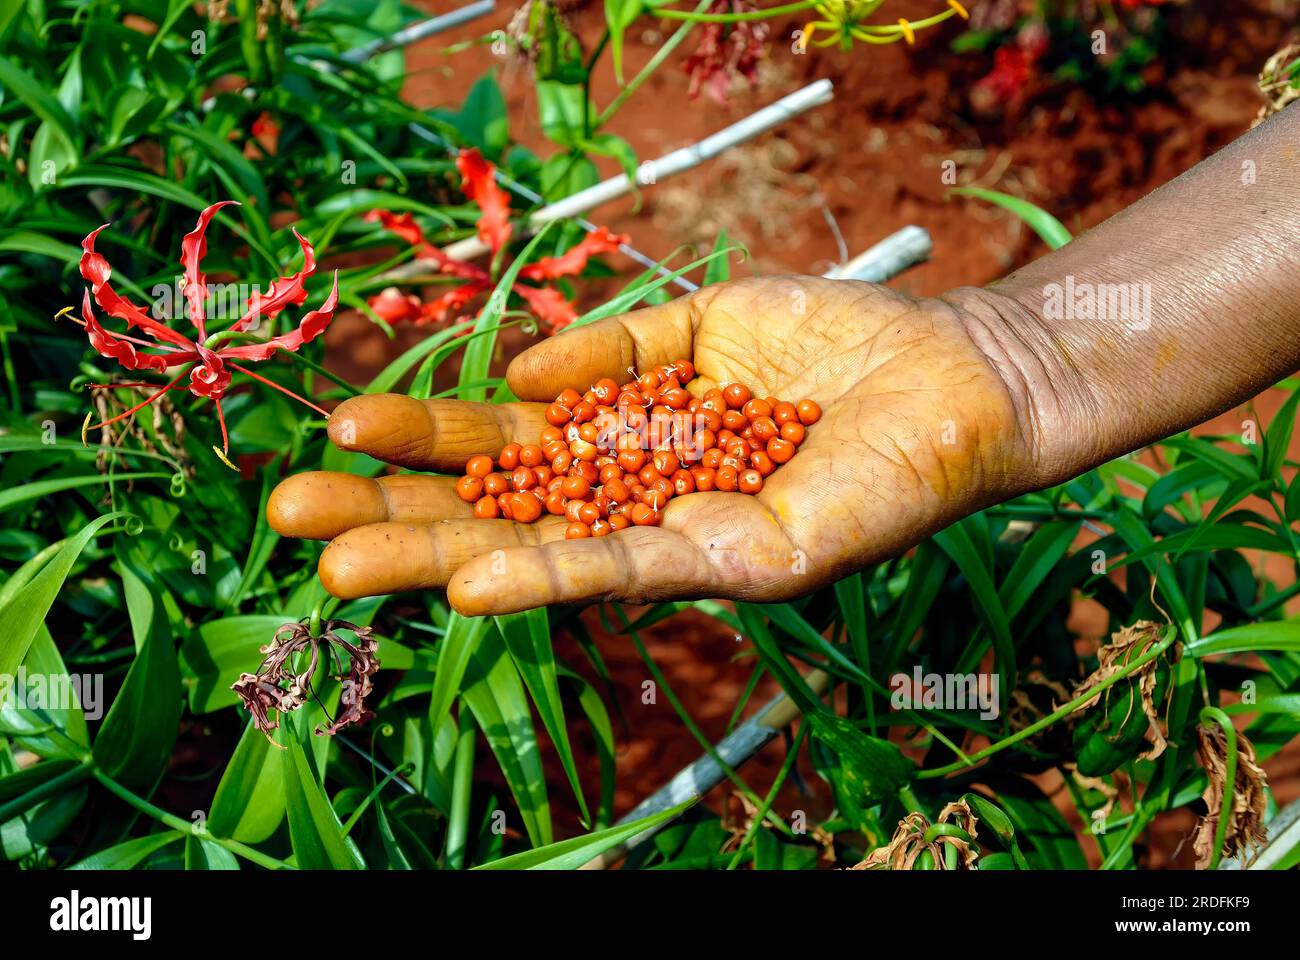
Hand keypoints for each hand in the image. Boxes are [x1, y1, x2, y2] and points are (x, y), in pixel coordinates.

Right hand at [268, 277, 1074, 614]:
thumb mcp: (702, 323)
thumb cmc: (834, 342)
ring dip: (442, 557)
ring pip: (548, 554)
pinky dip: (554, 575)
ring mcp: (685, 542)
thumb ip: (611, 349)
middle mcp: (642, 500)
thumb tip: (513, 373)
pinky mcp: (743, 566)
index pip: (502, 446)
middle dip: (396, 512)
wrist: (951, 367)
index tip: (334, 425)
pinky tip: (471, 577)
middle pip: (501, 511)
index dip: (421, 437)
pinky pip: (639, 569)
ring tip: (341, 561)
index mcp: (624, 439)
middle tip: (289, 515)